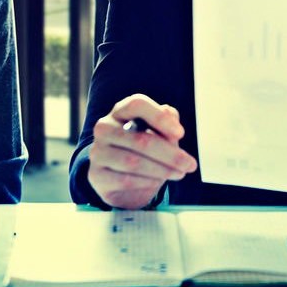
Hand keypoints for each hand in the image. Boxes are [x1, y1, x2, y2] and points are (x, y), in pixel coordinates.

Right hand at [85, 94, 197, 209]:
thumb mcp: (158, 134)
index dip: (159, 118)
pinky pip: (126, 179)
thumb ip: (166, 123)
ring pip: (133, 162)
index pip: (137, 104)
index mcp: (120, 111)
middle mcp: (104, 128)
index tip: (180, 133)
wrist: (119, 180)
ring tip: (178, 173)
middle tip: (189, 164)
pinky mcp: (96, 174)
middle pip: (140, 139)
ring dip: (161, 170)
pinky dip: (146, 182)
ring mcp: (97, 151)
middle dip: (170, 154)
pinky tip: (157, 181)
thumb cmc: (142, 150)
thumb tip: (171, 116)